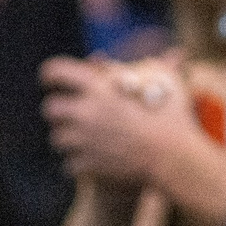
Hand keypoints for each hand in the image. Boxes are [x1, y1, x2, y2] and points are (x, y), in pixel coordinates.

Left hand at [40, 54, 193, 185]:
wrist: (175, 157)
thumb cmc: (172, 113)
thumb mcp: (161, 77)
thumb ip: (138, 64)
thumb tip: (122, 61)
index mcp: (97, 86)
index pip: (55, 71)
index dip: (50, 74)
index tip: (50, 80)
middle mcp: (84, 112)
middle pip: (50, 108)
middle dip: (58, 110)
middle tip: (68, 113)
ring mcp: (83, 140)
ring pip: (57, 138)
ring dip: (68, 138)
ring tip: (82, 139)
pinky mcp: (87, 164)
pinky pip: (69, 164)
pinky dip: (79, 163)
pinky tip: (92, 160)